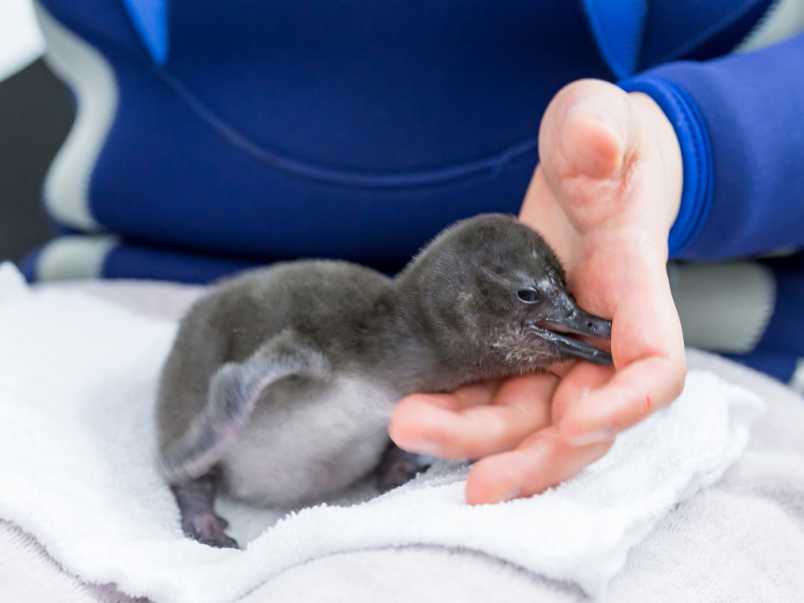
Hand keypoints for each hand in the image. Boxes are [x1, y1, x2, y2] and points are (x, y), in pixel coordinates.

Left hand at [389, 79, 686, 503]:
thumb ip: (599, 130)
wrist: (586, 167)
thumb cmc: (599, 144)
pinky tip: (415, 417)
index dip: (625, 405)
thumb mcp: (600, 119)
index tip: (576, 422)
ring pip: (530, 417)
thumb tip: (595, 149)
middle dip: (529, 453)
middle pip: (579, 418)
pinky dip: (460, 417)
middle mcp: (599, 332)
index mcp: (632, 285)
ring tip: (409, 428)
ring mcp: (557, 345)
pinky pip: (495, 395)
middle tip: (472, 478)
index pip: (652, 365)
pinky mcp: (519, 344)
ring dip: (476, 441)